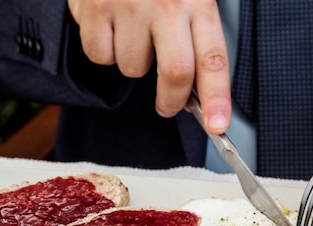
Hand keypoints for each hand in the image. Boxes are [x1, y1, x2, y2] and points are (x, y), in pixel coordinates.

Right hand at [68, 0, 231, 133]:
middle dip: (172, 100)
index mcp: (196, 0)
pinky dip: (104, 50)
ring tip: (133, 33)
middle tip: (168, 106)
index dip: (217, 97)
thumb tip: (197, 95)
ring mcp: (128, 6)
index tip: (218, 125)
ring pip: (133, 68)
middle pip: (175, 73)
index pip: (213, 57)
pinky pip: (100, 56)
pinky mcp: (94, 8)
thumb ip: (196, 38)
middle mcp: (165, 4)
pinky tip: (110, 26)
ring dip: (133, 62)